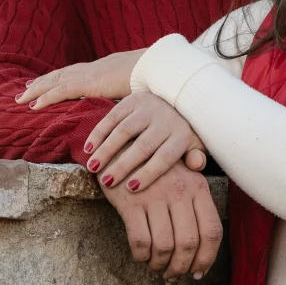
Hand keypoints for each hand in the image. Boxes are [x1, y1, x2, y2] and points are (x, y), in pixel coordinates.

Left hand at [17, 50, 145, 109]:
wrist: (156, 67)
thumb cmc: (154, 78)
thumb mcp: (139, 87)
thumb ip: (132, 94)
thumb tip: (135, 107)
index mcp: (104, 68)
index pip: (76, 73)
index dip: (61, 78)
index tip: (48, 82)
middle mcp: (93, 68)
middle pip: (61, 74)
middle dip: (43, 82)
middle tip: (26, 89)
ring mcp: (88, 74)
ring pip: (55, 81)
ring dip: (37, 90)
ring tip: (22, 98)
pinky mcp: (87, 83)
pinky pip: (60, 91)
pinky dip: (45, 98)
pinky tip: (33, 104)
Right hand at [86, 93, 207, 192]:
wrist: (175, 96)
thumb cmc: (180, 132)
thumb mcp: (193, 145)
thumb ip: (195, 157)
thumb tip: (197, 165)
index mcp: (181, 135)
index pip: (165, 157)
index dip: (149, 173)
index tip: (132, 188)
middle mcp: (164, 120)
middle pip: (142, 145)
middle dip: (123, 165)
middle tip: (107, 182)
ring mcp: (147, 108)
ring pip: (124, 130)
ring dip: (106, 150)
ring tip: (93, 167)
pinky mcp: (131, 101)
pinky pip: (111, 117)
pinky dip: (98, 134)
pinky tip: (88, 149)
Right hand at [100, 163, 221, 279]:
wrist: (121, 148)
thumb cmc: (155, 170)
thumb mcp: (183, 178)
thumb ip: (197, 205)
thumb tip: (203, 249)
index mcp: (198, 188)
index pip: (212, 231)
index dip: (207, 258)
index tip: (198, 272)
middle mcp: (180, 192)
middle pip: (189, 243)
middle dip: (182, 267)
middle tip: (173, 275)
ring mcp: (155, 196)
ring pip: (164, 245)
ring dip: (161, 265)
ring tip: (157, 268)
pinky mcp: (131, 202)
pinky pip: (140, 240)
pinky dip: (142, 256)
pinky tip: (141, 257)